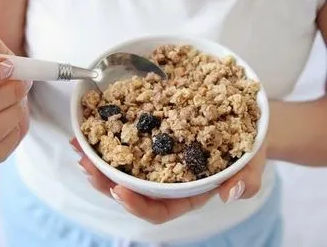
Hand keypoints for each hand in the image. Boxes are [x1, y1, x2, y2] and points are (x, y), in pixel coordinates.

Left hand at [70, 137, 265, 223]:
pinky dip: (106, 138)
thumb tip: (231, 194)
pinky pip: (126, 143)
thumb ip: (247, 181)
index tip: (117, 191)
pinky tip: (91, 128)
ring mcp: (157, 161)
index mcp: (187, 194)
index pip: (158, 210)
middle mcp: (167, 181)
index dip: (136, 205)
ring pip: (122, 169)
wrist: (244, 122)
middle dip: (104, 180)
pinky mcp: (152, 139)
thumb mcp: (253, 162)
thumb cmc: (248, 148)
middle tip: (85, 164)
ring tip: (79, 144)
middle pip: (130, 190)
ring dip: (98, 159)